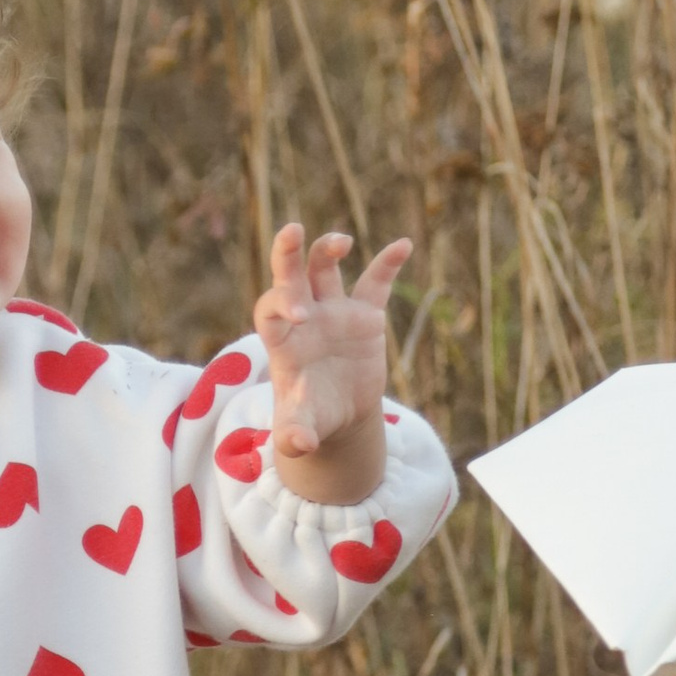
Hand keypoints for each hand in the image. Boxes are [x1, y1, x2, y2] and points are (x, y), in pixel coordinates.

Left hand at [254, 221, 411, 505]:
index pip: (271, 311)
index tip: (300, 314)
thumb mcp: (301, 429)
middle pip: (289, 276)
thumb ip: (295, 434)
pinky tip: (404, 245)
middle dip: (286, 254)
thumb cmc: (310, 417)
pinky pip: (376, 283)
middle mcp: (304, 318)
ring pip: (325, 269)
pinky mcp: (364, 315)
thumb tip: (299, 446)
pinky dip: (388, 263)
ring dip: (328, 249)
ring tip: (341, 242)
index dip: (281, 304)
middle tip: (291, 230)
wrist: (337, 414)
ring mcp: (334, 312)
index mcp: (283, 341)